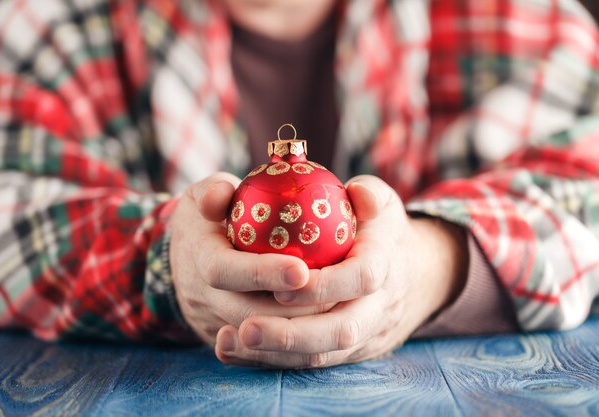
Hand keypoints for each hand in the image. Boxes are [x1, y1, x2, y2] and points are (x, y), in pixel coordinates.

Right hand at [169, 172, 327, 345]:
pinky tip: (325, 329)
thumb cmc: (206, 217)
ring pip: (256, 336)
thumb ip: (215, 190)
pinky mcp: (228, 335)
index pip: (223, 270)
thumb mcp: (204, 194)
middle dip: (290, 311)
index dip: (260, 272)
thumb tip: (223, 194)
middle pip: (245, 313)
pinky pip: (260, 349)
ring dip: (297, 329)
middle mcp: (202, 294)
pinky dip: (291, 344)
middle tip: (335, 297)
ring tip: (337, 312)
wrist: (184, 256)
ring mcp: (213, 320)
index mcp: (197, 255)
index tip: (301, 268)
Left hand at [214, 175, 467, 367]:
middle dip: (292, 334)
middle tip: (246, 327)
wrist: (411, 277)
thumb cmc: (380, 231)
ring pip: (322, 355)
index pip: (362, 279)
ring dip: (275, 353)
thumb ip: (369, 193)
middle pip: (341, 331)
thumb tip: (357, 192)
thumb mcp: (382, 204)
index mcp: (384, 265)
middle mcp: (377, 308)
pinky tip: (231, 349)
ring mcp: (363, 335)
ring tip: (229, 340)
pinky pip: (309, 364)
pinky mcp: (345, 352)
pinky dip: (270, 360)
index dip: (325, 285)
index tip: (284, 286)